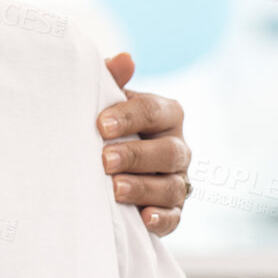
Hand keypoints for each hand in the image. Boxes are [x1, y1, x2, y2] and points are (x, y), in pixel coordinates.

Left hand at [97, 52, 190, 236]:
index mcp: (165, 115)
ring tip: (115, 189)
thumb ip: (111, 80)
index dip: (128, 117)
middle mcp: (177, 147)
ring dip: (144, 188)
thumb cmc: (104, 126)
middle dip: (136, 156)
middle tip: (104, 160)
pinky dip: (161, 218)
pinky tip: (143, 217)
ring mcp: (177, 180)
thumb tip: (124, 59)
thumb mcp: (105, 101)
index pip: (154, 111)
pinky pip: (175, 217)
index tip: (100, 126)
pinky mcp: (172, 210)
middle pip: (169, 151)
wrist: (103, 164)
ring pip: (173, 186)